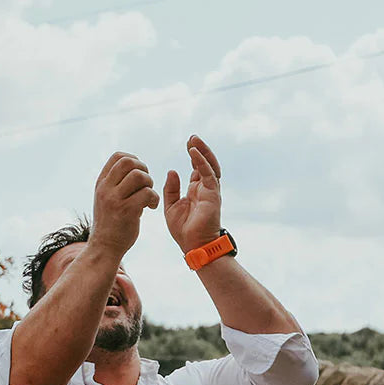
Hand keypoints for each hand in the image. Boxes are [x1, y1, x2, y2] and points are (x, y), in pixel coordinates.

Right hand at [91, 152, 159, 258]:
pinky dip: (154, 199)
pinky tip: (151, 207)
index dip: (134, 160)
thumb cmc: (111, 223)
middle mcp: (106, 188)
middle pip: (128, 162)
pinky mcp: (126, 211)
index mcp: (102, 183)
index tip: (139, 174)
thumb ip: (116, 183)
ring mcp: (115, 199)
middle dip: (144, 170)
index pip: (118, 156)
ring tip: (149, 197)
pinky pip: (147, 194)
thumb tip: (136, 168)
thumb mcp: (107, 198)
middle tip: (146, 185)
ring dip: (150, 184)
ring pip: (139, 176)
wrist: (104, 247)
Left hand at [163, 136, 222, 254]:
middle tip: (192, 138)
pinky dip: (201, 162)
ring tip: (194, 140)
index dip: (194, 156)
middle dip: (200, 150)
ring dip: (203, 152)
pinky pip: (208, 174)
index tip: (187, 145)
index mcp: (196, 191)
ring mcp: (211, 191)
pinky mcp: (212, 194)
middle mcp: (205, 189)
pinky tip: (193, 152)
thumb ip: (171, 189)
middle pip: (206, 164)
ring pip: (210, 166)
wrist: (193, 246)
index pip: (198, 169)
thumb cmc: (184, 231)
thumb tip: (172, 171)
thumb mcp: (170, 206)